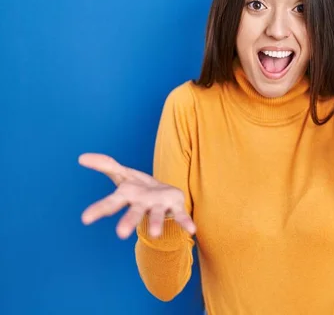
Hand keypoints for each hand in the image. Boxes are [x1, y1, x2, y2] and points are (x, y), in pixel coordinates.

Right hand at [78, 153, 195, 238]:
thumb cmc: (138, 188)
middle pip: (134, 213)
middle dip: (128, 222)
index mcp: (128, 196)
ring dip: (156, 223)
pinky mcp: (175, 206)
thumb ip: (105, 165)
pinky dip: (185, 222)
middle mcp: (142, 205)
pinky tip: (192, 230)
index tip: (85, 219)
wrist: (162, 196)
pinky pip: (181, 215)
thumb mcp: (122, 174)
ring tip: (155, 234)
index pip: (111, 203)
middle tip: (120, 234)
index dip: (99, 209)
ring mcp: (159, 206)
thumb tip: (81, 157)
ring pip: (157, 215)